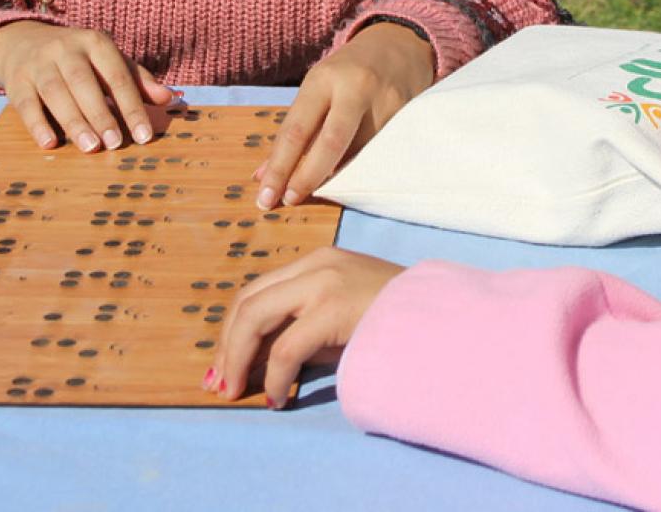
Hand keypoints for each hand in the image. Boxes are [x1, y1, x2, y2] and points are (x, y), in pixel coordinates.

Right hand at [0, 20, 176, 152]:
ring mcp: (38, 64)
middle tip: (116, 143)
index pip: (118, 76)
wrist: (24, 42)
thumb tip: (168, 98)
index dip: (132, 106)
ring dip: (74, 121)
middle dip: (101, 114)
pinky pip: (25, 103)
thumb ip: (138, 81)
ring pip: (56, 92)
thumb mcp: (110, 62)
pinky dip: (37, 124)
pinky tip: (50, 143)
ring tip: (91, 147)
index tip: (144, 136)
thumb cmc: (80, 59)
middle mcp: (65, 49)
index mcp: (95, 43)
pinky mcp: (16, 81)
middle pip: (84, 83)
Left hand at [203, 247, 403, 405]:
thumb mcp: (342, 319)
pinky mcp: (333, 308)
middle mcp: (314, 265)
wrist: (442, 315)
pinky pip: (286, 347)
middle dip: (226, 346)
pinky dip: (273, 376)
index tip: (223, 365)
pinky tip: (277, 397)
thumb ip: (303, 331)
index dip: (232, 331)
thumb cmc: (397, 319)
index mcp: (316, 262)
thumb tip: (259, 362)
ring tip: (234, 390)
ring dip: (236, 358)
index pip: (257, 292)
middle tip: (219, 383)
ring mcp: (323, 283)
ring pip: (255, 317)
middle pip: (247, 302)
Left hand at [255, 21, 434, 208]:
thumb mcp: (317, 88)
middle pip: (330, 142)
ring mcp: (386, 101)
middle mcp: (355, 88)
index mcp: (323, 80)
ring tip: (320, 193)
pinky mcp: (407, 114)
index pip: (297, 129)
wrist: (399, 45)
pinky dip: (360, 169)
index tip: (266, 196)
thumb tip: (263, 175)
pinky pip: (379, 152)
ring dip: (335, 178)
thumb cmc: (347, 72)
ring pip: (358, 153)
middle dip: (306, 177)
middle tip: (289, 201)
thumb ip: (294, 130)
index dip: (279, 166)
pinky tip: (350, 179)